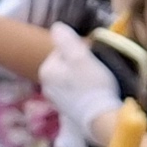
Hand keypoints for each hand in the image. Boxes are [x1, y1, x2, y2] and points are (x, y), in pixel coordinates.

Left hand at [37, 26, 124, 146]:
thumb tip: (56, 27)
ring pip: (71, 78)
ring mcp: (55, 100)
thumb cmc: (92, 85)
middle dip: (80, 64)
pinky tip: (94, 94)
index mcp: (46, 70)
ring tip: (97, 82)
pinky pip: (75, 92)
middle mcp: (45, 85)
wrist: (101, 119)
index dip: (80, 50)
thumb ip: (66, 40)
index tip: (93, 58)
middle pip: (66, 64)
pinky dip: (84, 90)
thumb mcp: (80, 56)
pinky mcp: (67, 110)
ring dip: (83, 77)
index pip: (63, 49)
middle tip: (97, 70)